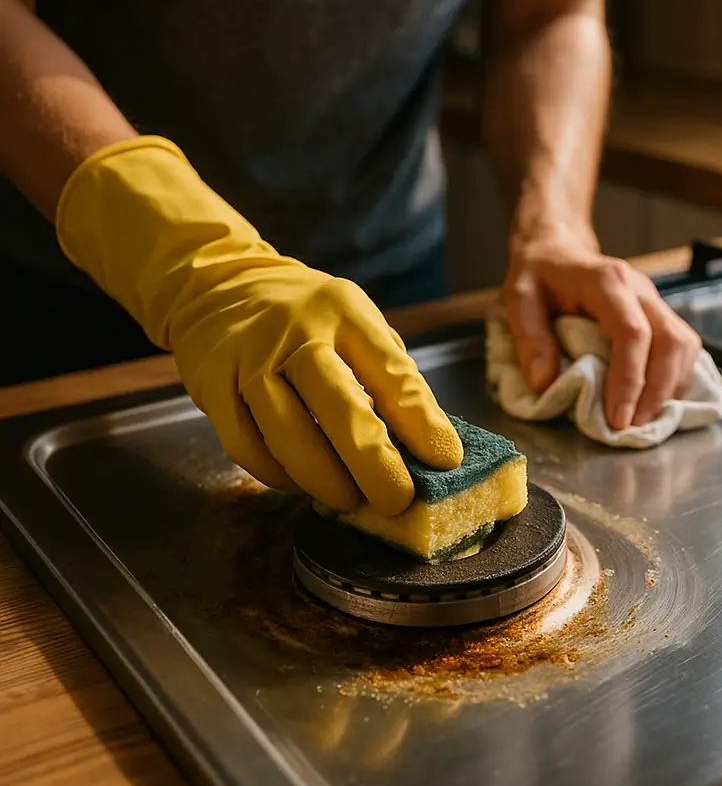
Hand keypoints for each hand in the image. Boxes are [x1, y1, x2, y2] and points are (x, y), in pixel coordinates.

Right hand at [56, 137, 462, 513]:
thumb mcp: (355, 322)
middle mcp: (298, 332)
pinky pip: (247, 445)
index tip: (446, 460)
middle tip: (398, 500)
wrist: (218, 285)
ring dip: (324, 478)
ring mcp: (250, 359)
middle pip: (341, 407)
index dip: (422, 422)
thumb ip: (387, 374)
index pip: (392, 372)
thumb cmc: (307, 317)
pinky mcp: (211, 386)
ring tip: (351, 501)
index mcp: (346, 313)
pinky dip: (277, 474)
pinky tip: (301, 485)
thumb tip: (425, 444)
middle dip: (374, 462)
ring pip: (289, 433)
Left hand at [502, 232, 701, 429]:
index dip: (629, 380)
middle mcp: (639, 288)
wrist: (556, 249)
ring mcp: (654, 300)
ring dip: (670, 387)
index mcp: (606, 281)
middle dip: (656, 392)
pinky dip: (675, 378)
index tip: (617, 418)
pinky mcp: (660, 314)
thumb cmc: (538, 275)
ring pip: (684, 345)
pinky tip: (655, 401)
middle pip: (670, 341)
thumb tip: (546, 384)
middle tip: (632, 427)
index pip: (632, 333)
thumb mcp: (518, 299)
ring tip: (644, 419)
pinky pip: (683, 347)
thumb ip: (530, 339)